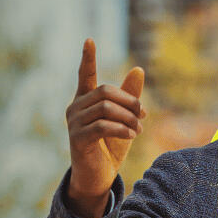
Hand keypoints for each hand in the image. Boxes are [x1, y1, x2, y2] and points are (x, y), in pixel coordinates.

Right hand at [65, 38, 145, 217]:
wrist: (98, 177)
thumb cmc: (110, 147)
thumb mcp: (125, 119)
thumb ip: (130, 96)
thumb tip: (138, 69)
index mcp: (85, 101)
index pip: (85, 75)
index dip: (87, 58)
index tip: (89, 40)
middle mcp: (75, 108)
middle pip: (105, 91)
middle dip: (129, 101)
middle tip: (143, 115)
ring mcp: (74, 123)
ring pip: (106, 108)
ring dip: (128, 117)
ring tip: (138, 129)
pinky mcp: (77, 138)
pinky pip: (103, 126)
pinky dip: (122, 129)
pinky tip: (132, 135)